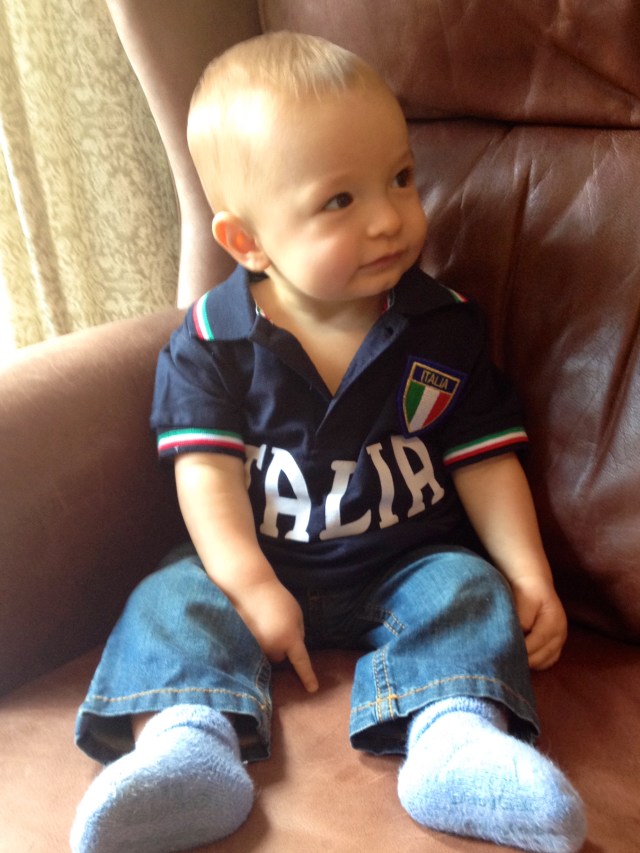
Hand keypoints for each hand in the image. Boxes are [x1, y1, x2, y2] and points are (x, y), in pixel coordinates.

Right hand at [234, 578, 318, 692]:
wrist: (249, 588)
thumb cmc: (276, 598)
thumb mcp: (296, 612)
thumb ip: (298, 631)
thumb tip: (293, 648)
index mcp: (289, 638)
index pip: (301, 662)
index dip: (307, 676)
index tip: (313, 689)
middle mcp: (272, 647)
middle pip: (281, 657)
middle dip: (281, 647)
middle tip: (276, 626)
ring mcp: (256, 648)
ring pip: (266, 654)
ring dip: (267, 644)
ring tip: (263, 623)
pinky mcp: (243, 645)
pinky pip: (253, 649)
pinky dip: (255, 641)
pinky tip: (252, 627)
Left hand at [510, 576, 567, 669]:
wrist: (535, 583)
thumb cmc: (527, 590)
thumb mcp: (524, 600)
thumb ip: (521, 619)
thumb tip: (516, 638)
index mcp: (554, 622)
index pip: (537, 642)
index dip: (521, 650)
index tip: (505, 653)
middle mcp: (560, 634)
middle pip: (542, 656)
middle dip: (523, 660)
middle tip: (505, 661)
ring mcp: (559, 641)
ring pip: (544, 662)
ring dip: (529, 663)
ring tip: (511, 661)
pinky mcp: (555, 646)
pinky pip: (546, 661)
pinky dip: (534, 662)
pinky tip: (521, 660)